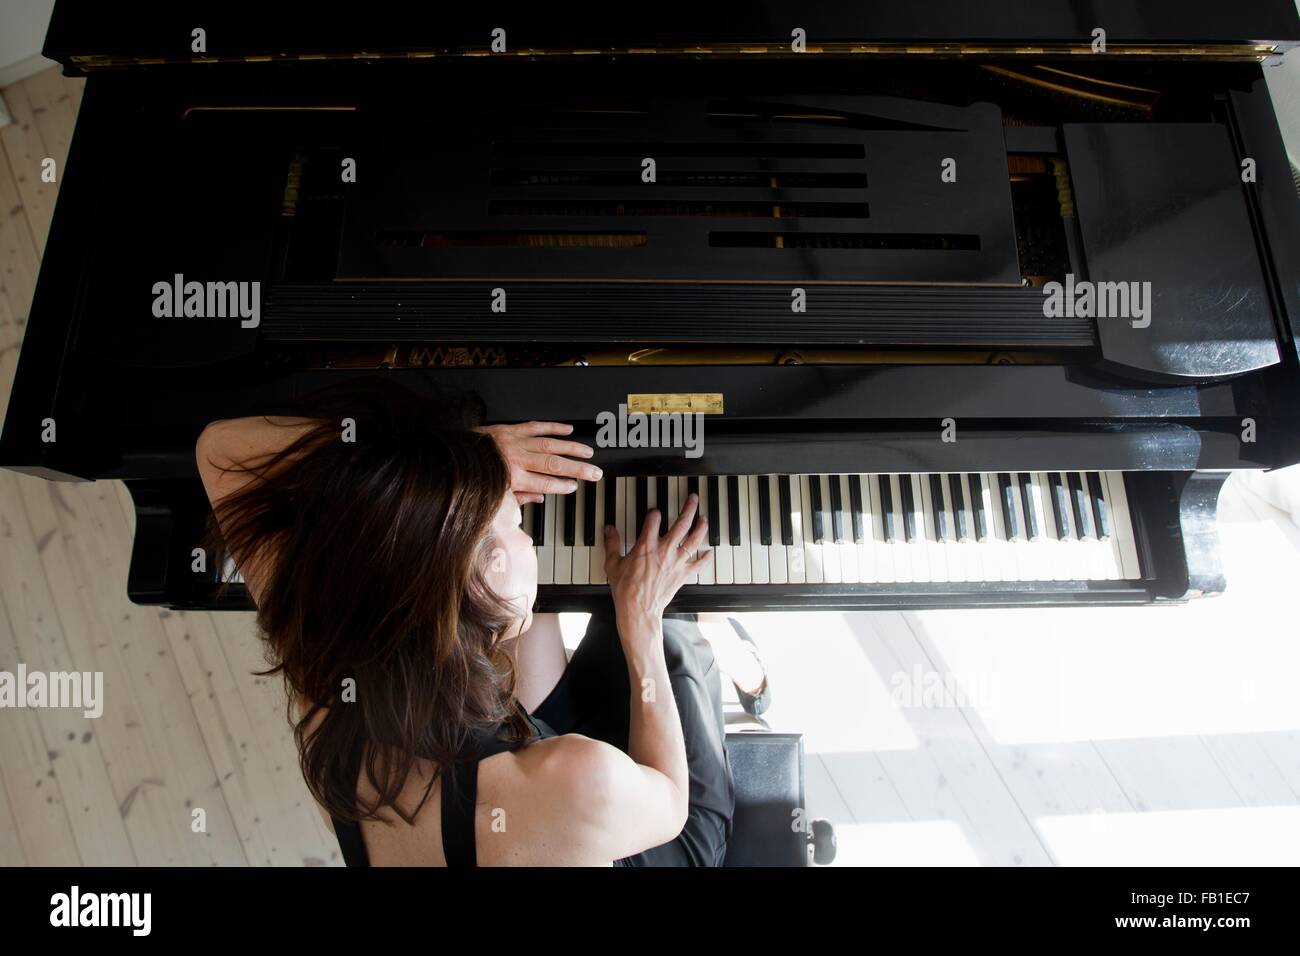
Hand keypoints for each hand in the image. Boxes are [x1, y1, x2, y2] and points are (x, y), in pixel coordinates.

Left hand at [476, 421, 600, 504]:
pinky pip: (536, 426)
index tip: (575, 487)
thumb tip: (540, 497)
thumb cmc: (472, 477)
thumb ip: (518, 497)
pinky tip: (568, 429)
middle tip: (594, 472)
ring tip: (588, 452)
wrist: (451, 454)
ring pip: (549, 444)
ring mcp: (515, 442)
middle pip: (553, 464)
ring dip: (571, 447)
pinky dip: (553, 427)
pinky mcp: (511, 429)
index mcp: (511, 478)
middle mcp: (516, 458)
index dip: (562, 486)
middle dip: (577, 469)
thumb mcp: (493, 496)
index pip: (544, 483)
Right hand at [603, 494, 709, 644]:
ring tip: (704, 518)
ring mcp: (676, 562)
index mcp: (646, 545)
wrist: (638, 610)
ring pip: (694, 540)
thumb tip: (609, 529)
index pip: (654, 519)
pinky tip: (710, 552)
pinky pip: (698, 564)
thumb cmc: (625, 589)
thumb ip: (612, 544)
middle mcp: (664, 550)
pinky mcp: (683, 575)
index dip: (654, 513)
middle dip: (689, 508)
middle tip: (693, 499)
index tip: (654, 512)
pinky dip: (706, 558)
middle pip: (682, 523)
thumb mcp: (613, 564)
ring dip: (701, 527)